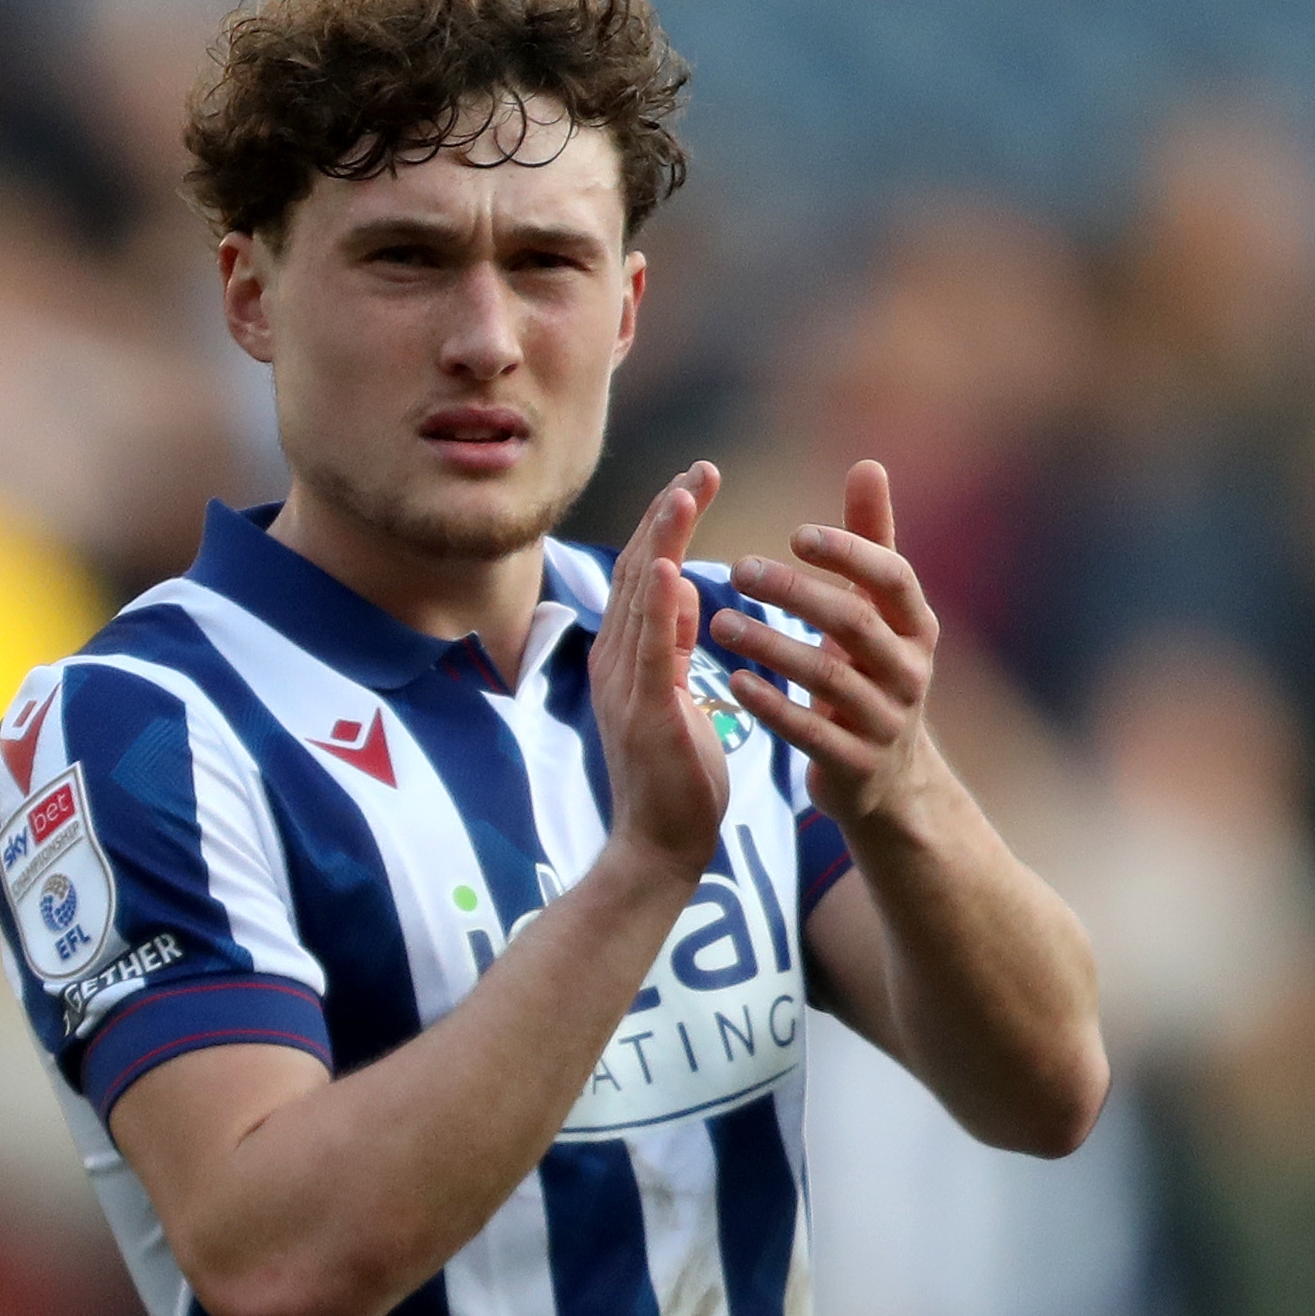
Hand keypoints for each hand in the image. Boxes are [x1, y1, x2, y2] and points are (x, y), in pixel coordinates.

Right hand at [588, 462, 730, 879]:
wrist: (660, 846)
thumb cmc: (676, 777)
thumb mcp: (675, 696)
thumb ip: (671, 645)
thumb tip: (677, 592)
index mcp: (627, 656)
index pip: (646, 573)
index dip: (667, 523)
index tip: (696, 479)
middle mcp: (616, 661)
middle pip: (638, 571)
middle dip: (667, 515)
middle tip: (698, 468)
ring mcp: (624, 686)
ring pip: (640, 598)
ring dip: (662, 542)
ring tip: (685, 493)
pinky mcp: (643, 713)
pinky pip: (648, 651)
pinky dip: (656, 607)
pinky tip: (670, 568)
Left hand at [712, 459, 940, 827]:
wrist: (888, 779)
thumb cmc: (874, 671)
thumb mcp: (880, 610)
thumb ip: (871, 539)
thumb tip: (869, 464)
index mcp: (917, 626)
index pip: (893, 577)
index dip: (849, 553)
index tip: (796, 532)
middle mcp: (910, 672)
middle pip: (854, 624)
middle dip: (795, 594)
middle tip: (737, 569)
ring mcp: (885, 722)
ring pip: (827, 680)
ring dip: (770, 646)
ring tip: (719, 623)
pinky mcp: (856, 765)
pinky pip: (811, 734)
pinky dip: (772, 707)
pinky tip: (732, 682)